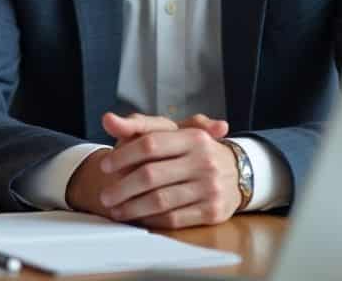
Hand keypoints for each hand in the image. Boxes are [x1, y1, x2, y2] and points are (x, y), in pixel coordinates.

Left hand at [68, 112, 239, 228]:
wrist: (237, 173)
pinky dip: (151, 220)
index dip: (123, 156)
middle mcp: (204, 161)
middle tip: (105, 196)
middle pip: (151, 175)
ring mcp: (210, 187)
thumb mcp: (172, 132)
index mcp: (193, 137)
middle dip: (122, 188)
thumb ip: (138, 125)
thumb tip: (107, 120)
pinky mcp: (212, 212)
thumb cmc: (193, 152)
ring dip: (132, 208)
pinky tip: (138, 218)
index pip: (150, 144)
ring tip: (116, 209)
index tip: (104, 166)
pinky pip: (173, 219)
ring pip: (160, 201)